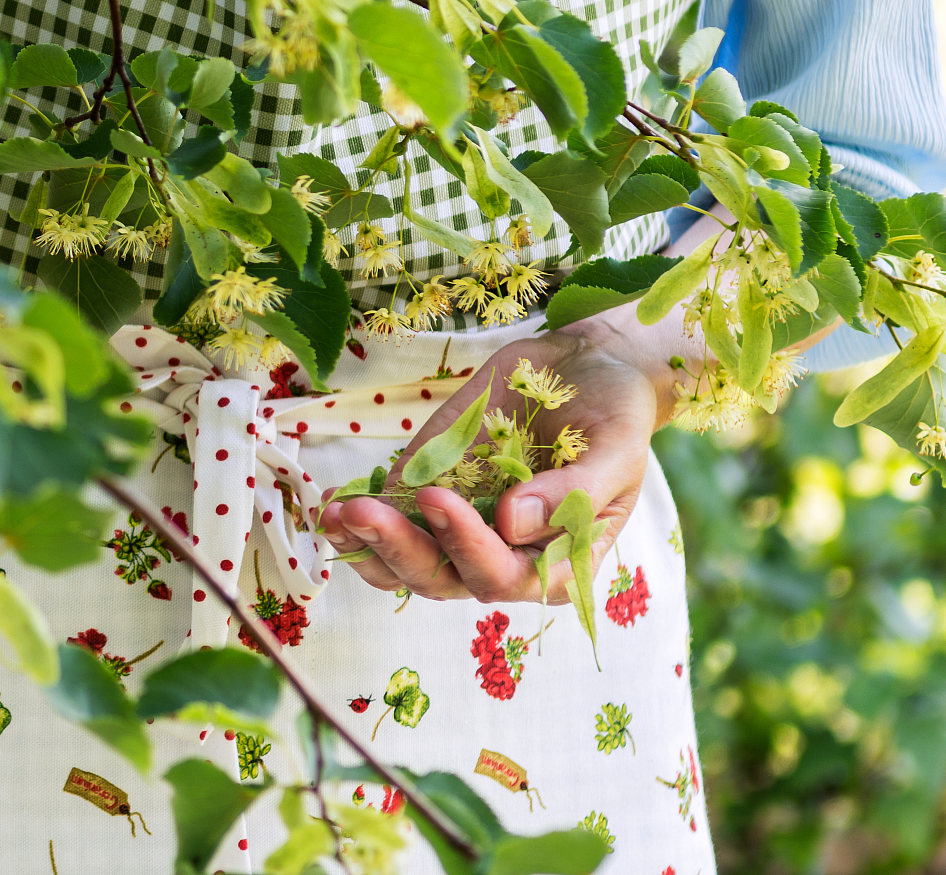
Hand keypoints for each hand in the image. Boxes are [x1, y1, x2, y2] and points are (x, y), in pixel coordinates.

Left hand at [319, 332, 658, 604]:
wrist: (587, 367)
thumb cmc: (614, 414)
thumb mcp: (616, 448)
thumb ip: (572, 492)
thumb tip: (513, 523)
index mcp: (554, 561)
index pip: (500, 575)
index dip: (466, 545)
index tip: (439, 497)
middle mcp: (502, 556)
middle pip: (441, 579)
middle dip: (398, 548)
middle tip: (361, 512)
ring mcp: (459, 528)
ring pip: (404, 565)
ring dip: (365, 546)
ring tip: (335, 515)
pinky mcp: (428, 493)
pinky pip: (388, 523)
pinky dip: (356, 520)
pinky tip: (329, 504)